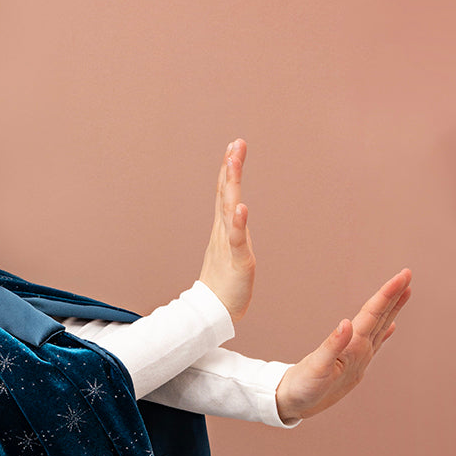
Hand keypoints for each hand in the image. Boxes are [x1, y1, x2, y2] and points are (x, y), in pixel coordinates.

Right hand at [199, 140, 254, 323]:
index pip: (225, 192)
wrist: (214, 312)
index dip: (228, 169)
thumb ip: (231, 230)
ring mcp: (228, 244)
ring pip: (230, 209)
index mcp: (223, 228)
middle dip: (230, 168)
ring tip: (233, 163)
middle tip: (235, 144)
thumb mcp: (230, 249)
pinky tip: (240, 207)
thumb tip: (234, 213)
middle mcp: (223, 231)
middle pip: (226, 193)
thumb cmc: (223, 283)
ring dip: (232, 185)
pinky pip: (237, 239)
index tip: (233, 146)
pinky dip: (238, 222)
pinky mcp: (238, 260)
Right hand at [274, 269, 412, 420]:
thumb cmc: (302, 388)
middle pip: (381, 318)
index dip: (387, 294)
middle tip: (407, 275)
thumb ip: (332, 345)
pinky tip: (390, 325)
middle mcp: (362, 352)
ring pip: (379, 327)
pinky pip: (373, 341)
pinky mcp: (353, 364)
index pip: (372, 315)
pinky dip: (383, 330)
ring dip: (392, 309)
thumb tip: (346, 323)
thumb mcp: (314, 367)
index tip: (402, 277)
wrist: (295, 406)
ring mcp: (360, 358)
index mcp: (353, 349)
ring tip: (404, 293)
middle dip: (395, 296)